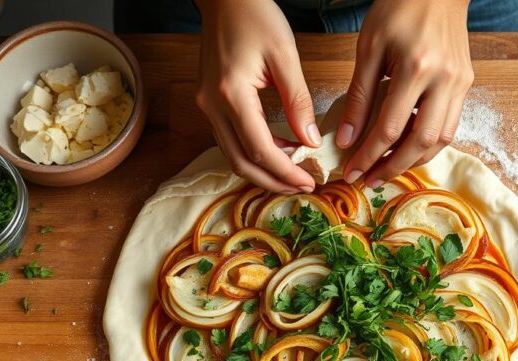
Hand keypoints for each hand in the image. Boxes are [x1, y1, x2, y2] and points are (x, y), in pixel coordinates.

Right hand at [195, 0, 320, 192]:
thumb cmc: (255, 15)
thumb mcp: (285, 55)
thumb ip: (298, 101)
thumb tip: (311, 141)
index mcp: (231, 94)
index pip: (259, 149)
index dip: (285, 172)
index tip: (309, 182)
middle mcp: (212, 106)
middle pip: (240, 162)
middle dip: (273, 181)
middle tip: (303, 187)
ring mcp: (207, 106)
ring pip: (232, 155)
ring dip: (263, 169)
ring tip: (294, 173)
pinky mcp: (210, 103)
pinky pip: (230, 139)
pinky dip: (254, 152)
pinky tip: (280, 150)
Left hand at [338, 0, 472, 187]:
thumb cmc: (398, 10)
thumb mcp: (369, 49)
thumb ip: (359, 97)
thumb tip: (346, 139)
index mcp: (416, 68)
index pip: (391, 128)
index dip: (368, 155)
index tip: (350, 171)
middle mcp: (444, 80)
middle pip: (421, 142)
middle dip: (392, 167)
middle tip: (369, 180)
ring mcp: (460, 83)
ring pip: (441, 139)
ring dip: (413, 161)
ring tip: (386, 170)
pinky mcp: (466, 84)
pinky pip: (450, 126)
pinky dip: (428, 144)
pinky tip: (407, 149)